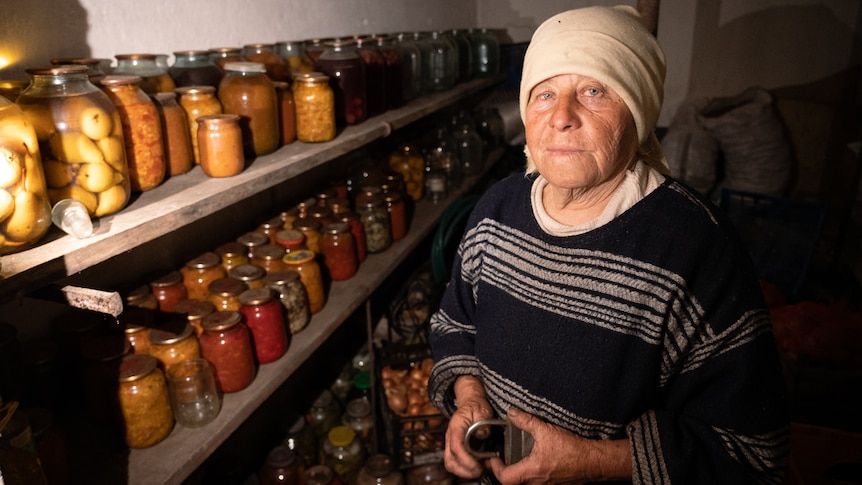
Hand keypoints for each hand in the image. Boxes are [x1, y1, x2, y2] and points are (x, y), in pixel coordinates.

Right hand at [443, 376, 494, 478]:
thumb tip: (483, 434)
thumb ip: (483, 421)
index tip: (477, 466)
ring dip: (465, 472)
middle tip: (480, 471)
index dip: (466, 459)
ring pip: (451, 464)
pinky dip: (466, 469)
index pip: (456, 447)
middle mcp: (451, 437)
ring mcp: (452, 444)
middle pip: (450, 461)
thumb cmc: (475, 406)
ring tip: (480, 470)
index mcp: (456, 427)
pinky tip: (479, 467)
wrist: (470, 403)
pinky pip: (457, 463)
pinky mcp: (456, 449)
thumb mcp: (482, 410)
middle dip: (464, 471)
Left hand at [488, 408, 632, 484]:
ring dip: (515, 475)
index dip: (494, 468)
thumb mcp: (546, 430)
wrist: (592, 461)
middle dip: (502, 473)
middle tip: (499, 461)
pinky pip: (534, 484)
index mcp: (531, 471)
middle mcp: (536, 483)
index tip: (492, 458)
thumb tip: (512, 413)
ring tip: (511, 462)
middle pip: (510, 484)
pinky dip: (527, 477)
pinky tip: (529, 465)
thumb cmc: (571, 449)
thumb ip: (526, 421)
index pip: (504, 478)